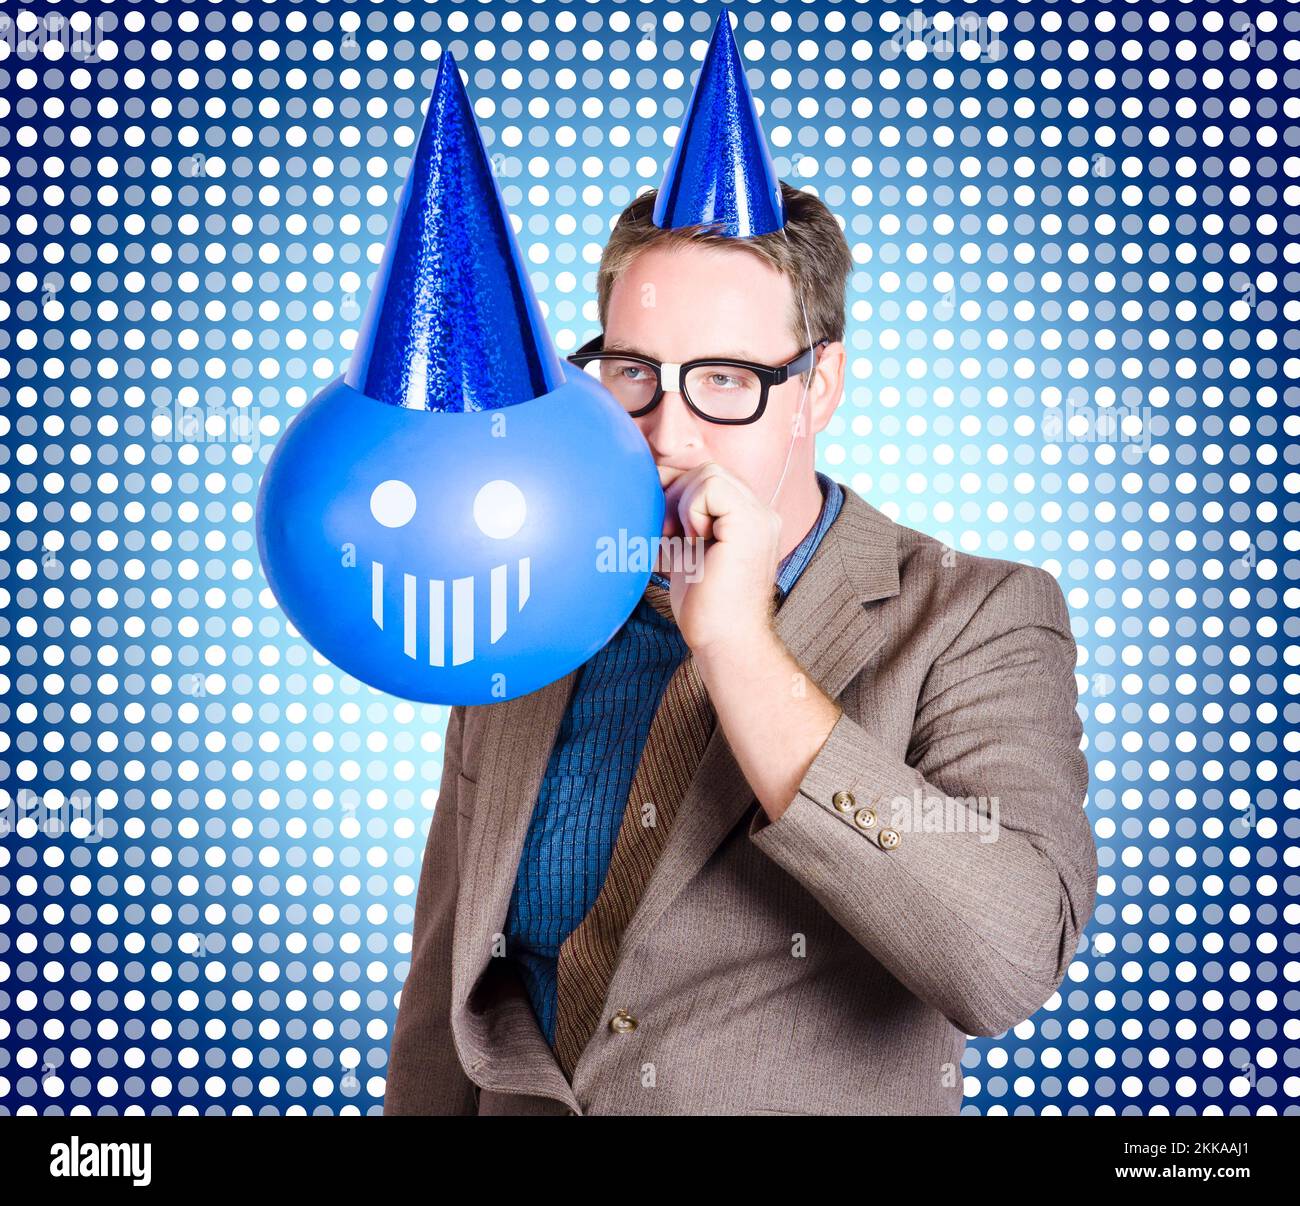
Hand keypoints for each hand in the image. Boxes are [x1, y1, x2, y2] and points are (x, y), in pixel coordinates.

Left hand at [655, 462, 781, 653]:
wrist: (724, 640)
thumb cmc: (703, 606)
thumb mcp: (684, 550)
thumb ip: (677, 518)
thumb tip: (647, 485)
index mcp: (748, 518)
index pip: (708, 476)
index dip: (677, 492)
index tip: (665, 529)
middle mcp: (761, 512)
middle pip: (706, 469)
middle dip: (675, 495)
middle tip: (669, 536)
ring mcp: (761, 515)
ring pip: (708, 473)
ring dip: (683, 505)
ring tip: (684, 542)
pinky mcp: (752, 522)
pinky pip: (711, 486)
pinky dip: (692, 509)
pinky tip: (696, 542)